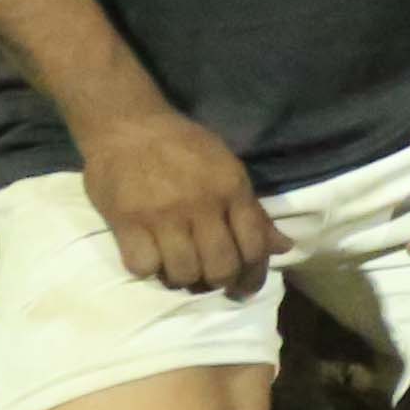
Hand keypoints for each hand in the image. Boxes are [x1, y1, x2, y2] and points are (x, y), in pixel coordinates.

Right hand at [83, 104, 281, 296]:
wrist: (127, 124)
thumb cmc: (181, 144)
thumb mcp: (227, 166)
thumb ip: (252, 210)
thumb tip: (283, 247)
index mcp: (231, 188)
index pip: (254, 246)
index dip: (252, 275)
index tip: (243, 285)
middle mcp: (202, 204)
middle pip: (221, 268)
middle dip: (219, 281)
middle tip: (209, 279)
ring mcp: (163, 215)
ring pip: (184, 274)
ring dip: (183, 279)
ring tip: (179, 267)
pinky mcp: (127, 222)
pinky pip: (144, 268)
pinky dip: (149, 269)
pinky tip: (150, 255)